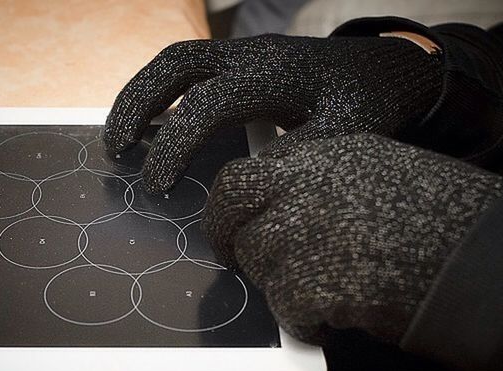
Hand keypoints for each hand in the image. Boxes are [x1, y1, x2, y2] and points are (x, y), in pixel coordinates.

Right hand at [104, 34, 441, 192]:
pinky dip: (163, 91)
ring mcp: (244, 53)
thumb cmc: (368, 104)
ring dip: (141, 93)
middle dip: (136, 104)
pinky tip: (155, 121)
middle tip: (114, 148)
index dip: (173, 147)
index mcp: (270, 75)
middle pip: (174, 65)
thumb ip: (293, 157)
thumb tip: (244, 182)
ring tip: (120, 135)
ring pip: (176, 60)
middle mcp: (249, 55)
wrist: (388, 68)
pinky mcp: (244, 60)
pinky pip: (192, 68)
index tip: (156, 185)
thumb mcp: (343, 137)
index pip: (203, 107)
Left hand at [202, 134, 502, 344]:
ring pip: (257, 263)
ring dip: (282, 283)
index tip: (237, 222)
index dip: (238, 204)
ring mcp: (303, 231)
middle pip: (231, 204)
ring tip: (331, 289)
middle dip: (224, 233)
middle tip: (233, 257)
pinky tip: (347, 313)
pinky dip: (308, 319)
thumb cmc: (448, 221)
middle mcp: (306, 183)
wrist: (487, 263)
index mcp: (328, 153)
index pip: (250, 172)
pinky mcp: (309, 283)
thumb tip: (280, 207)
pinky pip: (285, 309)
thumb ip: (325, 183)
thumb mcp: (384, 172)